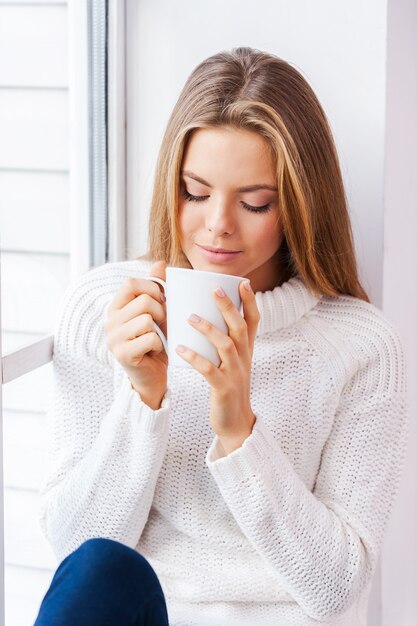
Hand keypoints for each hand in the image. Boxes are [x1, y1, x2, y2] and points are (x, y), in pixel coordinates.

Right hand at [104, 260, 167, 408]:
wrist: (152, 377)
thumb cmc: (155, 343)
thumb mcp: (157, 313)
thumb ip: (156, 288)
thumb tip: (159, 262)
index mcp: (116, 307)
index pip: (130, 283)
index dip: (153, 288)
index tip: (162, 302)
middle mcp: (110, 321)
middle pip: (143, 300)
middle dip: (162, 311)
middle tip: (163, 324)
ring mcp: (114, 338)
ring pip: (147, 319)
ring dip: (161, 329)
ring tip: (159, 338)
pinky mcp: (122, 354)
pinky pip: (150, 338)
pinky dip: (160, 344)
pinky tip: (156, 351)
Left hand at [175, 280, 259, 453]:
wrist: (235, 423)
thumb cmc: (228, 387)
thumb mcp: (232, 362)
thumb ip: (225, 341)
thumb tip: (206, 315)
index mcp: (247, 350)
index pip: (254, 321)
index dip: (250, 301)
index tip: (243, 282)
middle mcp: (244, 358)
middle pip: (240, 327)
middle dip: (229, 307)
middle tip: (214, 290)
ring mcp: (235, 373)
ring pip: (226, 346)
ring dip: (209, 329)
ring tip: (190, 317)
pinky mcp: (223, 389)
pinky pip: (209, 370)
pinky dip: (194, 358)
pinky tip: (180, 349)